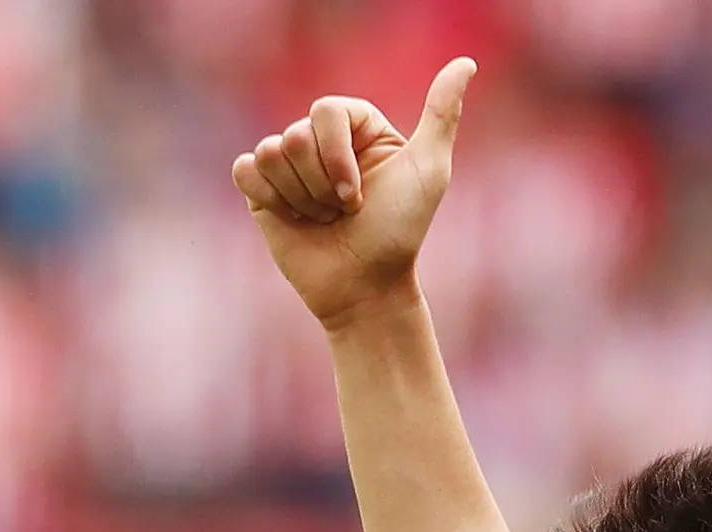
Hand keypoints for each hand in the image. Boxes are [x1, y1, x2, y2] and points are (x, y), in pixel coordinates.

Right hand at [230, 58, 475, 329]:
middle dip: (321, 186)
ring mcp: (289, 163)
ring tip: (324, 219)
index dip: (337, 158)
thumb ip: (442, 113)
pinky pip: (245, 170)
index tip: (359, 196)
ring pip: (270, 154)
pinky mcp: (261, 189)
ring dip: (301, 200)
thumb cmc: (399, 231)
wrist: (364, 288)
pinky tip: (295, 220)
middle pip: (295, 135)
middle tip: (344, 212)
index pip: (325, 111)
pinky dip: (271, 200)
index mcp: (357, 125)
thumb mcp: (428, 171)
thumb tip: (466, 63)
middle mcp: (322, 139)